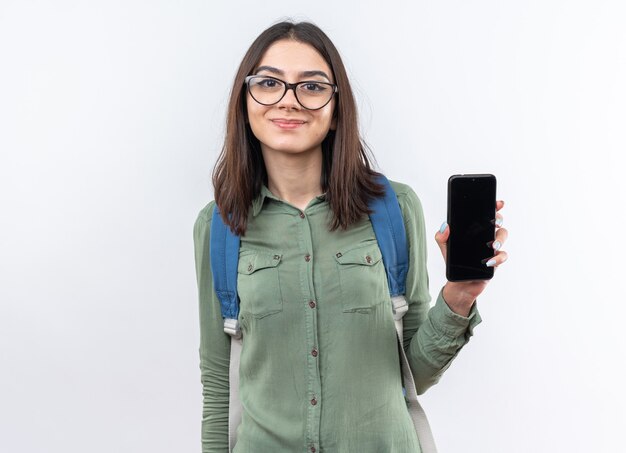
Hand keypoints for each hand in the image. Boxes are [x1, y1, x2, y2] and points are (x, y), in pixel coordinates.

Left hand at [434, 200, 508, 316]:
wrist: (459, 283)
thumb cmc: (454, 262)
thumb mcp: (445, 247)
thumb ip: (442, 237)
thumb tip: (445, 226)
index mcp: (475, 230)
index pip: (486, 215)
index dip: (494, 207)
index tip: (498, 203)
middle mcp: (486, 237)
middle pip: (498, 223)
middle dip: (499, 219)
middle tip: (494, 222)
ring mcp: (492, 249)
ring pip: (502, 237)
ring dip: (500, 239)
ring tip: (492, 246)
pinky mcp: (495, 261)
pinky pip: (503, 256)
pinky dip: (498, 258)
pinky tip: (489, 261)